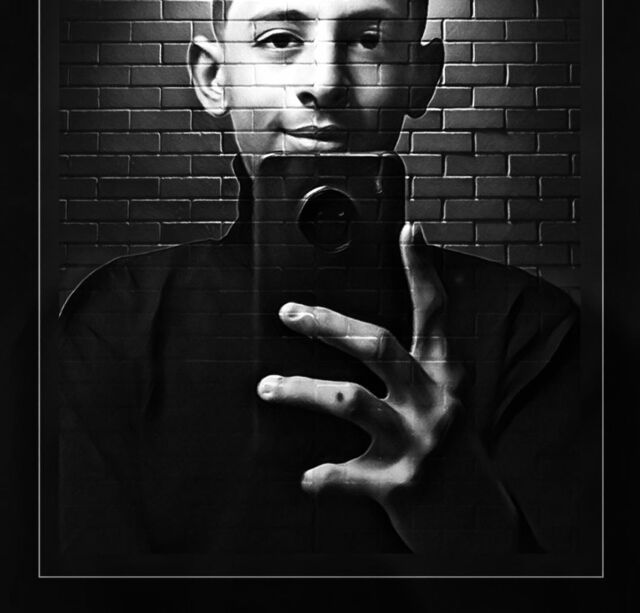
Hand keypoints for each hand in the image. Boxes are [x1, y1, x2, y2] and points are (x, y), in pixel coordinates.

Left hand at [256, 221, 461, 546]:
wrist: (479, 527)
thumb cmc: (452, 454)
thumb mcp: (445, 403)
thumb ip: (414, 371)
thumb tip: (365, 335)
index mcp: (445, 376)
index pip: (433, 313)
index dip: (421, 269)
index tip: (408, 229)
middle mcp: (434, 401)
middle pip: (377, 345)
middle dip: (327, 324)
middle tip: (289, 312)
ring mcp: (418, 442)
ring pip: (349, 401)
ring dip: (300, 390)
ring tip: (267, 387)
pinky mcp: (400, 484)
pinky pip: (346, 474)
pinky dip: (322, 475)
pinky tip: (305, 477)